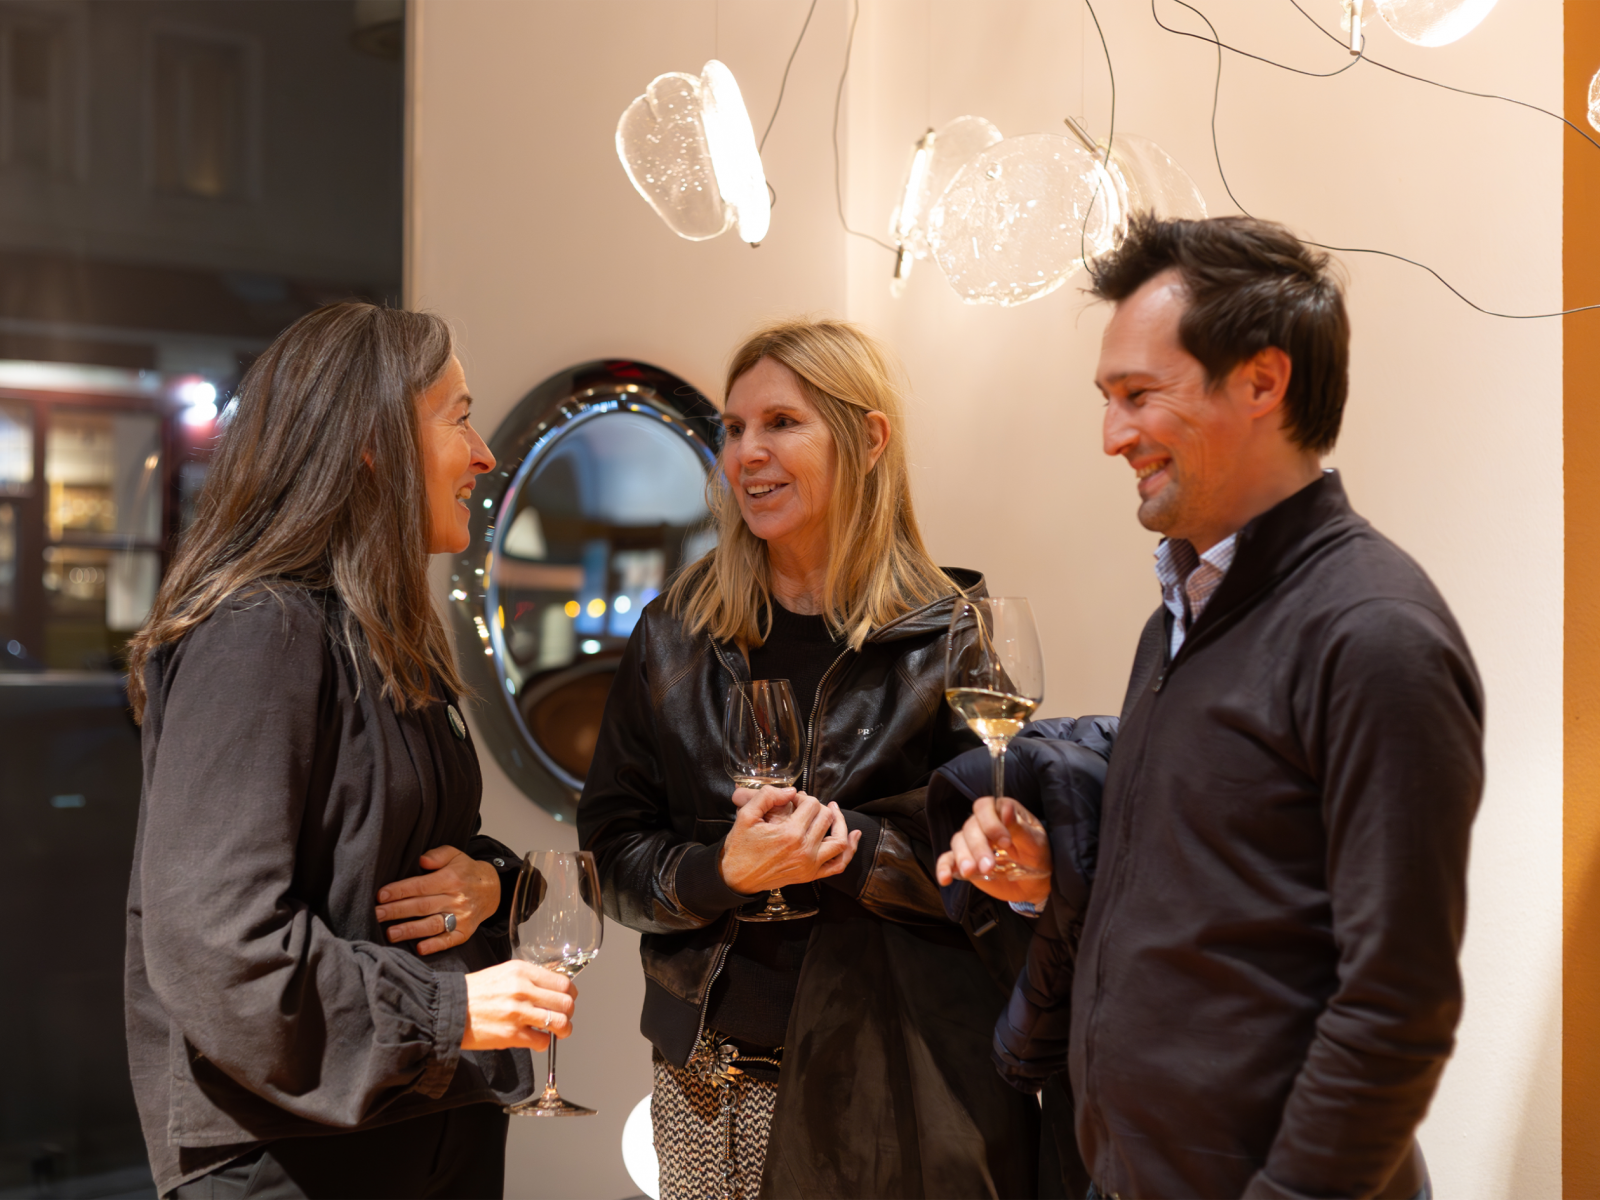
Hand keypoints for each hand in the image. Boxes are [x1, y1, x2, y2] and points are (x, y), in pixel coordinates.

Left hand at [376, 845, 500, 954]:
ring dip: (411, 930)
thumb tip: (421, 860)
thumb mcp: (455, 855)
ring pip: (432, 925)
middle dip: (397, 911)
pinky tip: (420, 948)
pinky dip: (435, 945)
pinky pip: (449, 940)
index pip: (421, 886)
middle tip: (377, 914)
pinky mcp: (465, 932)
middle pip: (422, 906)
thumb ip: (437, 855)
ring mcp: (461, 917)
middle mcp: (456, 899)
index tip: (380, 895)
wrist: (494, 889)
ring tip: (391, 933)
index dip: (400, 891)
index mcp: (451, 878)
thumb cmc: (466, 872)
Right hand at [461, 960, 575, 1050]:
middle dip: (569, 1012)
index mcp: (522, 971)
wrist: (448, 1009)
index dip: (570, 994)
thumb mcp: (504, 973)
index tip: (566, 999)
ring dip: (563, 1029)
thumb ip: (529, 979)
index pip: (563, 982)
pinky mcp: (511, 1034)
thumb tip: (552, 991)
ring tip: (557, 1031)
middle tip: (563, 1017)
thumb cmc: (475, 993)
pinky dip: (543, 1043)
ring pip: (560, 1022)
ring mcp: (518, 1012)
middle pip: (566, 1002)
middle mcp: (523, 989)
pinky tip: (535, 1040)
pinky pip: (542, 1041)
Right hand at [719, 788, 860, 894]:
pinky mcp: (810, 876)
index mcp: (790, 834)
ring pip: (840, 841)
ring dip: (840, 823)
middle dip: (818, 806)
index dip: (804, 797)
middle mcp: (805, 850)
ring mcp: (810, 865)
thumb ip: (768, 796)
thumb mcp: (746, 815)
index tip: (794, 799)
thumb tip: (791, 791)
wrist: (735, 877)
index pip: (812, 805)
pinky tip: (854, 836)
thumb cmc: (740, 846)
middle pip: (826, 818)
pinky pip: (838, 865)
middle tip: (806, 805)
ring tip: (834, 812)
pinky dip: (850, 850)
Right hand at [935, 795, 1051, 906]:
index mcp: (1001, 812)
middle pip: (970, 827)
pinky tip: (945, 878)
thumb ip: (1020, 828)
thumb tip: (1006, 810)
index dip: (990, 823)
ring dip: (963, 857)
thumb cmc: (1038, 856)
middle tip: (988, 866)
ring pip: (958, 842)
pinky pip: (948, 860)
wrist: (1035, 882)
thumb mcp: (1036, 842)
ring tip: (971, 872)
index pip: (984, 807)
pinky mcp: (965, 861)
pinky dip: (944, 868)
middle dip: (978, 847)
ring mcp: (972, 843)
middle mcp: (983, 824)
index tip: (1005, 843)